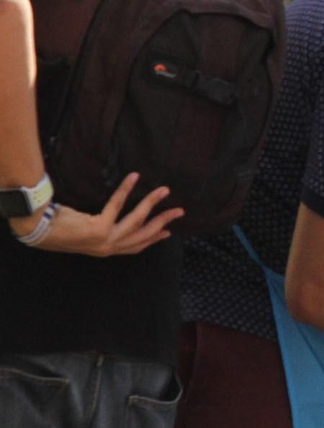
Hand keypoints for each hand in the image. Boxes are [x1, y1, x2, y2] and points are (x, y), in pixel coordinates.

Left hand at [9, 172, 182, 256]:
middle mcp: (109, 248)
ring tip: (164, 190)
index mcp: (107, 250)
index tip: (169, 232)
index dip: (154, 239)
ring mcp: (105, 240)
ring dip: (153, 203)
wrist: (39, 232)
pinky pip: (117, 205)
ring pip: (137, 220)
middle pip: (144, 234)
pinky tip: (134, 178)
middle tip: (179, 211)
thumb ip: (102, 229)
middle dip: (163, 222)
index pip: (137, 246)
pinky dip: (127, 189)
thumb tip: (112, 218)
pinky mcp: (99, 228)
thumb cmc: (59, 230)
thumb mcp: (85, 234)